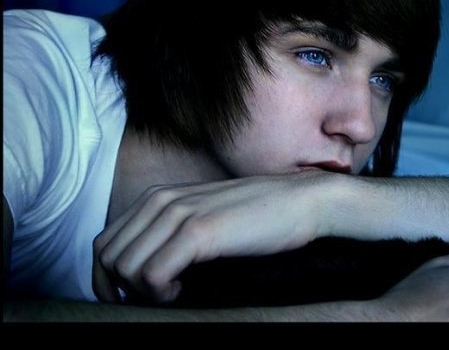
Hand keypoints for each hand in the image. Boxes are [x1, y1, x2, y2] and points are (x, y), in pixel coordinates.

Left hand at [93, 172, 337, 303]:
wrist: (298, 201)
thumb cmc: (256, 216)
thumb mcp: (202, 216)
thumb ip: (170, 231)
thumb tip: (141, 271)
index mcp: (158, 197)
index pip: (104, 242)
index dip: (107, 278)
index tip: (130, 296)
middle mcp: (161, 201)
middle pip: (107, 257)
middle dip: (123, 287)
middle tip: (158, 295)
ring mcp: (179, 214)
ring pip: (125, 267)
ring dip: (144, 291)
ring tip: (176, 290)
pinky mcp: (199, 231)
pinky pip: (153, 274)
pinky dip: (162, 292)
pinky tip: (185, 289)